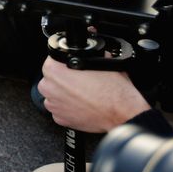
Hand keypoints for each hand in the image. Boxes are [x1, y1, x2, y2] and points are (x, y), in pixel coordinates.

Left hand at [35, 56, 149, 132]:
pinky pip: (60, 109)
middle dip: (63, 79)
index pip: (51, 60)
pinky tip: (82, 105)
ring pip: (54, 94)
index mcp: (54, 70)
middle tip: (80, 81)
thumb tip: (87, 52)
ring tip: (82, 94)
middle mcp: (50, 88)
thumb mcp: (102, 60)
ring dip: (64, 94)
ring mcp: (53, 105)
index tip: (72, 67)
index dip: (63, 63)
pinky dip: (68, 107)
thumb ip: (88, 55)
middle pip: (51, 78)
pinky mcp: (59, 119)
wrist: (122, 113)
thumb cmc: (113, 90)